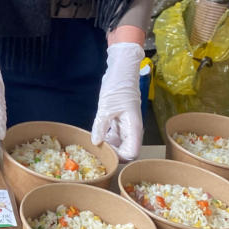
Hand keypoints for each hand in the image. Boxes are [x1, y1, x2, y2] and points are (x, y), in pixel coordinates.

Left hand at [91, 42, 144, 160]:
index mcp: (134, 128)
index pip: (132, 153)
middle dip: (113, 154)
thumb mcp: (107, 107)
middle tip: (97, 152)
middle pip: (126, 150)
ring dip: (108, 146)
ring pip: (119, 143)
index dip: (120, 157)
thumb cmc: (118, 86)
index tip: (106, 154)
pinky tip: (96, 136)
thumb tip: (96, 142)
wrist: (121, 71)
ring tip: (94, 145)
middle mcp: (132, 129)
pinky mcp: (119, 121)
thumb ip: (101, 126)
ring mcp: (126, 125)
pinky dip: (106, 138)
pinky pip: (114, 135)